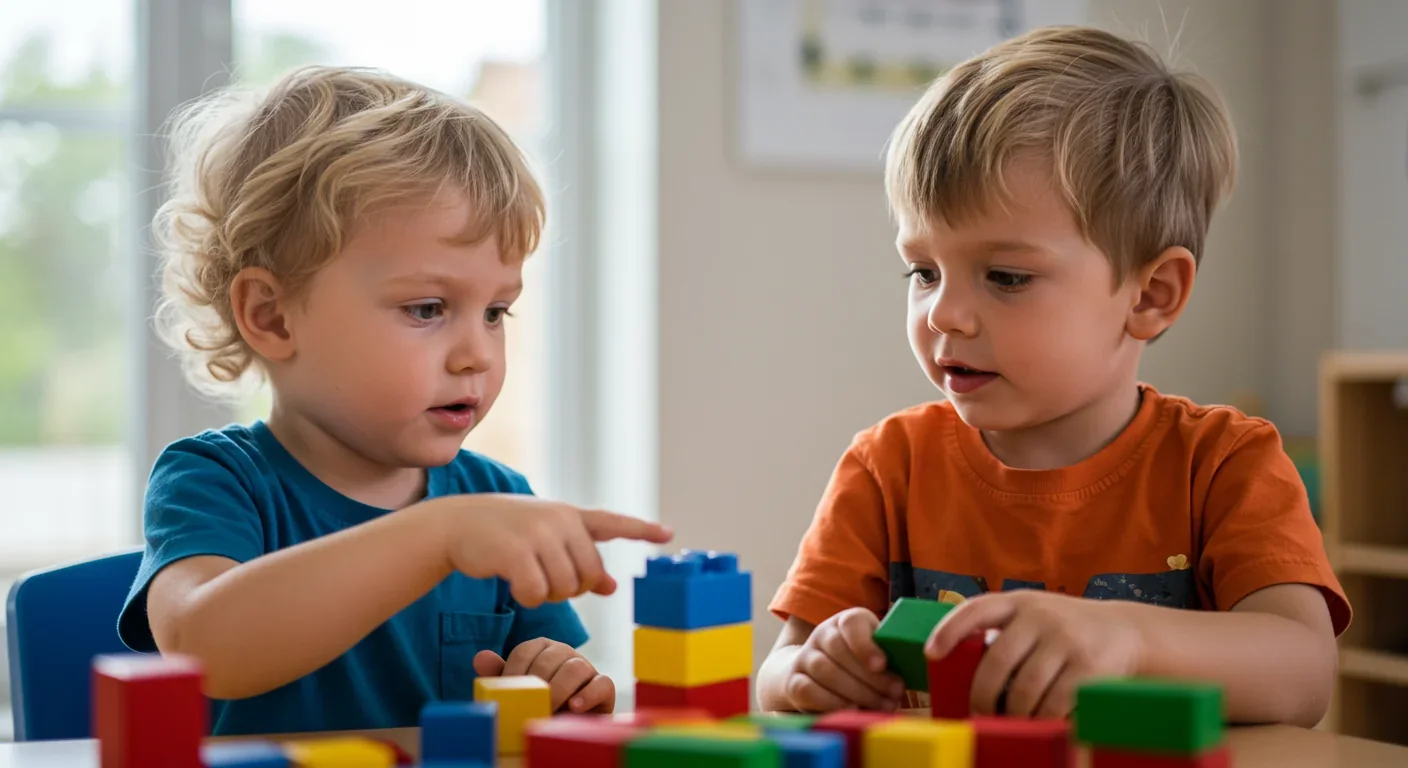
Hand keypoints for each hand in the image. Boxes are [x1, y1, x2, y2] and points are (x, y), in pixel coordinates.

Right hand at [426, 495, 672, 607]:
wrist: (456, 523)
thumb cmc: (506, 534)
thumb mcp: (546, 539)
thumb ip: (578, 557)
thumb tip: (611, 586)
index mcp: (570, 516)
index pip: (613, 522)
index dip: (642, 530)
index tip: (668, 534)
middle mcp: (559, 520)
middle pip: (589, 575)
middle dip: (572, 588)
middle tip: (548, 579)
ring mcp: (538, 534)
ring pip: (564, 588)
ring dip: (547, 595)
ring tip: (527, 576)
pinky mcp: (515, 552)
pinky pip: (537, 595)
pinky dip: (527, 598)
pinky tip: (513, 583)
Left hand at [473, 640, 614, 712]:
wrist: (566, 726)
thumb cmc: (538, 703)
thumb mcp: (517, 691)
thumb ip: (500, 675)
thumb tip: (480, 657)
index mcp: (541, 649)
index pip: (525, 651)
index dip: (514, 672)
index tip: (508, 693)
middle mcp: (564, 653)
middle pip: (550, 658)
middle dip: (537, 683)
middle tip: (529, 706)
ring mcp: (586, 667)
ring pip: (575, 667)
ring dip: (559, 689)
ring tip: (549, 709)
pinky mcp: (604, 686)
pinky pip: (602, 683)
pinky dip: (588, 695)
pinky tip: (574, 707)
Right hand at [782, 608, 906, 712]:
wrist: (816, 674)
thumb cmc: (861, 664)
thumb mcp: (877, 652)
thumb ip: (892, 654)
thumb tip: (918, 666)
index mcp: (846, 621)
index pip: (851, 623)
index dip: (865, 644)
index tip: (881, 665)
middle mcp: (822, 634)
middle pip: (839, 650)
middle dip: (870, 677)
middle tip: (894, 695)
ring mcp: (805, 656)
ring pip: (825, 670)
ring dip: (856, 691)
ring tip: (881, 705)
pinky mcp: (793, 681)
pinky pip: (809, 690)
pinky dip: (832, 701)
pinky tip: (852, 709)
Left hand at [925, 591, 1143, 717]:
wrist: (1126, 632)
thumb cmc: (1065, 630)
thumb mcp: (1035, 616)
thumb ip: (1004, 631)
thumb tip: (957, 666)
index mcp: (1019, 602)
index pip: (976, 610)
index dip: (949, 631)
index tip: (931, 654)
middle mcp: (1040, 616)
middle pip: (997, 662)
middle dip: (981, 695)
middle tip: (978, 712)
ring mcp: (1065, 640)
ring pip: (1024, 690)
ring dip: (1013, 713)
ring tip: (1011, 719)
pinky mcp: (1088, 667)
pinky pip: (1053, 704)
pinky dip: (1041, 719)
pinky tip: (1039, 721)